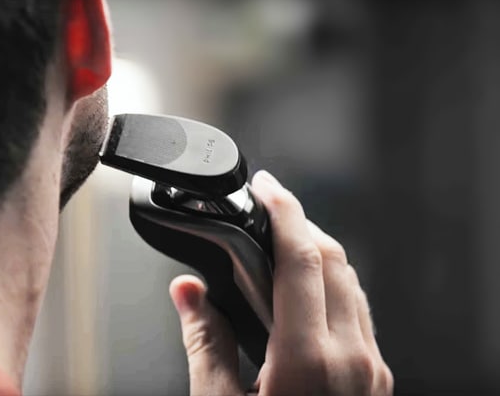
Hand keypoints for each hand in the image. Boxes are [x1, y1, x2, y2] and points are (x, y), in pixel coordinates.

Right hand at [169, 170, 392, 395]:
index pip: (301, 260)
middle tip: (270, 207)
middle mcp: (350, 359)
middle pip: (333, 261)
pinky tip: (308, 293)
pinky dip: (335, 287)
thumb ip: (205, 344)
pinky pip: (362, 314)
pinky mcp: (377, 379)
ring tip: (283, 244)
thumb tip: (187, 291)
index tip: (267, 188)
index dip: (283, 212)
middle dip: (301, 223)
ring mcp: (371, 370)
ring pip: (352, 284)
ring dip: (319, 254)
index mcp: (306, 361)